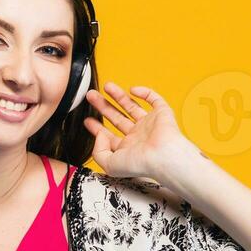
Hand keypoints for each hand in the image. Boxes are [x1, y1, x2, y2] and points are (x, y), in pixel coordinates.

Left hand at [83, 83, 201, 181]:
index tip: (88, 119)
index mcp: (127, 148)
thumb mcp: (109, 164)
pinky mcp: (162, 113)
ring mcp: (149, 124)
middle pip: (117, 118)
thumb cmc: (140, 164)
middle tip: (91, 96)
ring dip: (119, 96)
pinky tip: (132, 89)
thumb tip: (99, 134)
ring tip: (106, 86)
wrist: (163, 156)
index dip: (97, 127)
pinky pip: (154, 99)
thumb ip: (98, 151)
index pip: (109, 136)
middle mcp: (138, 136)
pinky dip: (144, 92)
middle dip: (103, 106)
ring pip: (132, 106)